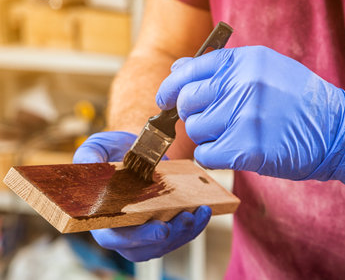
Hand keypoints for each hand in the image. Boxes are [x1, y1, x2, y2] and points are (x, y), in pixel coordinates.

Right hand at [73, 131, 211, 260]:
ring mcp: (143, 229)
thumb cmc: (111, 151)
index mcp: (102, 216)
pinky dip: (194, 225)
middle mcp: (122, 229)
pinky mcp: (162, 223)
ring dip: (185, 233)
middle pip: (143, 248)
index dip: (136, 238)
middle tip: (186, 219)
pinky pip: (178, 234)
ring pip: (164, 244)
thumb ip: (90, 157)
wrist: (133, 148)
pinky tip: (204, 210)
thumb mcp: (97, 148)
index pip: (114, 238)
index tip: (160, 230)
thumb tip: (88, 165)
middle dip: (168, 238)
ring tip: (200, 212)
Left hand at [156, 46, 344, 183]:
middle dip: (192, 114)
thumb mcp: (265, 70)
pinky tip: (233, 151)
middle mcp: (243, 85)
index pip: (190, 70)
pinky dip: (213, 156)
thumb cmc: (299, 101)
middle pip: (188, 102)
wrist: (336, 129)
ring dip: (208, 136)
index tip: (164, 100)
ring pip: (196, 130)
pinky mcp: (248, 148)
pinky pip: (205, 155)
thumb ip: (222, 69)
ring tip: (233, 135)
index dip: (171, 87)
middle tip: (210, 121)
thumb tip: (179, 72)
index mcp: (246, 62)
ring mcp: (245, 116)